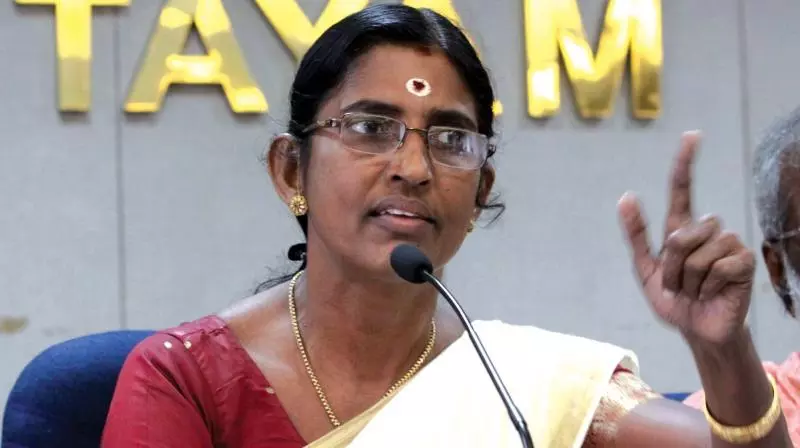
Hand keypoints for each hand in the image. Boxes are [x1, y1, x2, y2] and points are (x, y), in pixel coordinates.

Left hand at [618, 131, 754, 345]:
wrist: (697, 329)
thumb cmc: (674, 301)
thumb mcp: (646, 269)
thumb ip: (636, 235)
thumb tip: (626, 196)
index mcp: (680, 230)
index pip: (682, 191)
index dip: (685, 164)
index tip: (692, 136)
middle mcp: (707, 231)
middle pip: (680, 234)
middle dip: (671, 266)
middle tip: (678, 285)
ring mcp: (728, 244)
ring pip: (698, 253)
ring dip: (688, 279)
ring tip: (694, 290)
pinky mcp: (744, 261)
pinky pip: (719, 266)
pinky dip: (709, 286)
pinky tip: (714, 293)